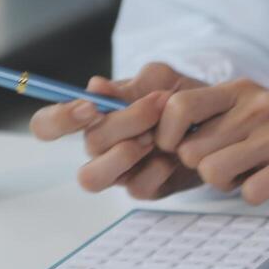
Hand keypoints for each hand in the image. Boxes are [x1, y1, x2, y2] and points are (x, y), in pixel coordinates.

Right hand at [29, 62, 203, 198]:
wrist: (221, 120)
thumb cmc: (182, 96)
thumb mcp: (161, 80)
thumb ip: (129, 86)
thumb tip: (95, 86)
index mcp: (92, 118)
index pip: (47, 125)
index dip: (58, 119)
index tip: (91, 107)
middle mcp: (99, 147)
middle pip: (86, 144)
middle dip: (124, 123)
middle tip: (158, 107)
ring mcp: (118, 171)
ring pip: (92, 178)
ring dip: (123, 154)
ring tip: (156, 138)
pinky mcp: (143, 189)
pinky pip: (135, 188)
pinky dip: (156, 170)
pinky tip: (175, 156)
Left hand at [154, 79, 268, 204]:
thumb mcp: (256, 111)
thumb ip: (215, 119)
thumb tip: (162, 142)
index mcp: (242, 90)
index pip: (177, 107)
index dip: (168, 137)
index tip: (183, 151)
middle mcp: (258, 106)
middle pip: (192, 151)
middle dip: (204, 169)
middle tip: (232, 166)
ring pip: (214, 173)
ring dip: (228, 185)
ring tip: (252, 174)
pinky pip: (250, 193)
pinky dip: (256, 195)